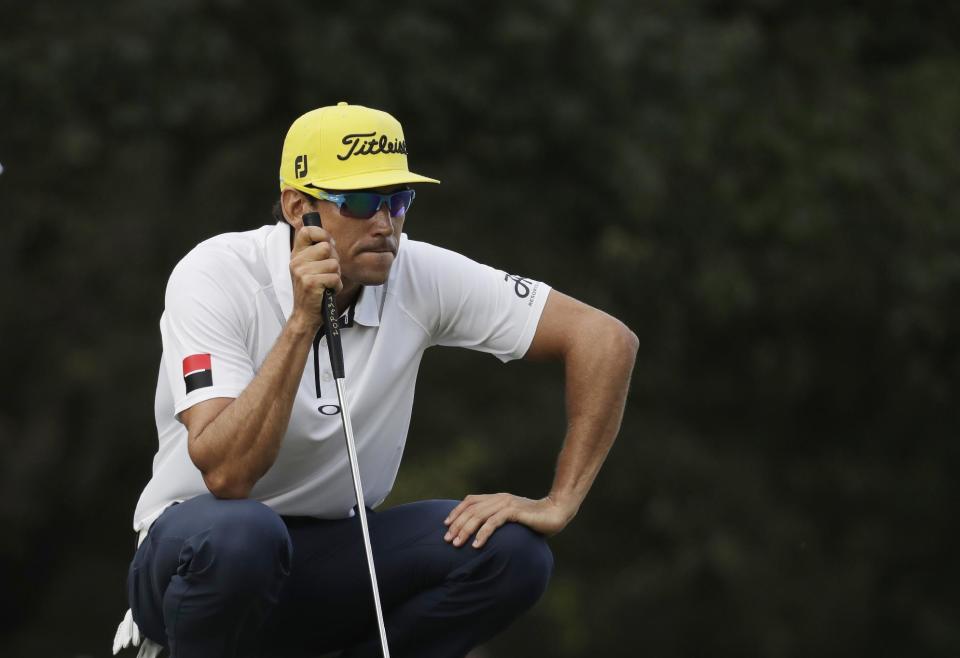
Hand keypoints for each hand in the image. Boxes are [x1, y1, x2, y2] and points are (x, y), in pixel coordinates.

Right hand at [289, 225, 341, 329]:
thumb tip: (330, 240)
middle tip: (328, 273)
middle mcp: (296, 262)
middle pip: (326, 247)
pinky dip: (336, 286)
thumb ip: (319, 252)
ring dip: (336, 275)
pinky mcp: (310, 283)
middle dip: (334, 260)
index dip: (321, 233)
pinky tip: (328, 291)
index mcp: (296, 255)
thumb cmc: (314, 290)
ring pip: (333, 263)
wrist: (306, 315)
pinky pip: (335, 277)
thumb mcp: (312, 268)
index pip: (306, 231)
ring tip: (327, 283)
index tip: (328, 244)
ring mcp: (302, 272)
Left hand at [443, 493, 576, 548]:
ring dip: (465, 530)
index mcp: (497, 498)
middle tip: (447, 540)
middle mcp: (499, 498)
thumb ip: (498, 520)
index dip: (456, 512)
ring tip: (457, 544)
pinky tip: (476, 545)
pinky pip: (493, 522)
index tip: (446, 525)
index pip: (470, 501)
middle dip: (457, 525)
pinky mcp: (514, 511)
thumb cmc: (534, 519)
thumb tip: (480, 532)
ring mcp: (507, 504)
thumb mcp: (512, 518)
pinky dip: (482, 533)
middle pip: (471, 510)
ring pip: (479, 516)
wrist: (556, 512)